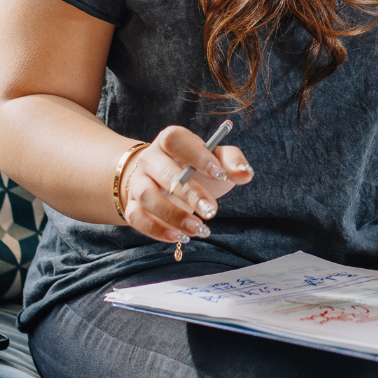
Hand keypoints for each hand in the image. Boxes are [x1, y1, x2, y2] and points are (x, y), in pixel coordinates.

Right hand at [119, 125, 253, 243]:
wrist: (165, 181)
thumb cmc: (196, 168)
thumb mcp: (216, 159)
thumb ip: (232, 161)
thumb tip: (246, 173)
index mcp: (170, 141)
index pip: (175, 140)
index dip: (196, 155)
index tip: (219, 173)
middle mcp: (150, 159)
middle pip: (164, 173)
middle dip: (189, 193)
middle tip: (212, 211)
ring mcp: (138, 183)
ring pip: (148, 197)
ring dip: (173, 215)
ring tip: (199, 229)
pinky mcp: (132, 205)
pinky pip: (136, 218)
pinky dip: (157, 230)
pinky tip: (181, 237)